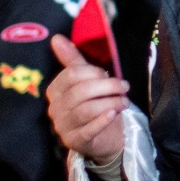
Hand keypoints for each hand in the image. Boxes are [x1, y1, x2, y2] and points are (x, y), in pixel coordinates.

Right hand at [46, 34, 128, 162]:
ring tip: (124, 101)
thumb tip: (56, 38)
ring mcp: (63, 127)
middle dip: (106, 87)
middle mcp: (55, 109)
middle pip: (80, 92)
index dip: (92, 72)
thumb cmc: (94, 103)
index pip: (71, 75)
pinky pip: (88, 130)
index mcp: (55, 90)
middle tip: (124, 87)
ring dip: (109, 103)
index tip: (108, 74)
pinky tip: (114, 114)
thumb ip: (73, 60)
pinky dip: (102, 120)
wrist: (104, 137)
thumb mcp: (86, 80)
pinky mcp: (75, 142)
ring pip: (86, 110)